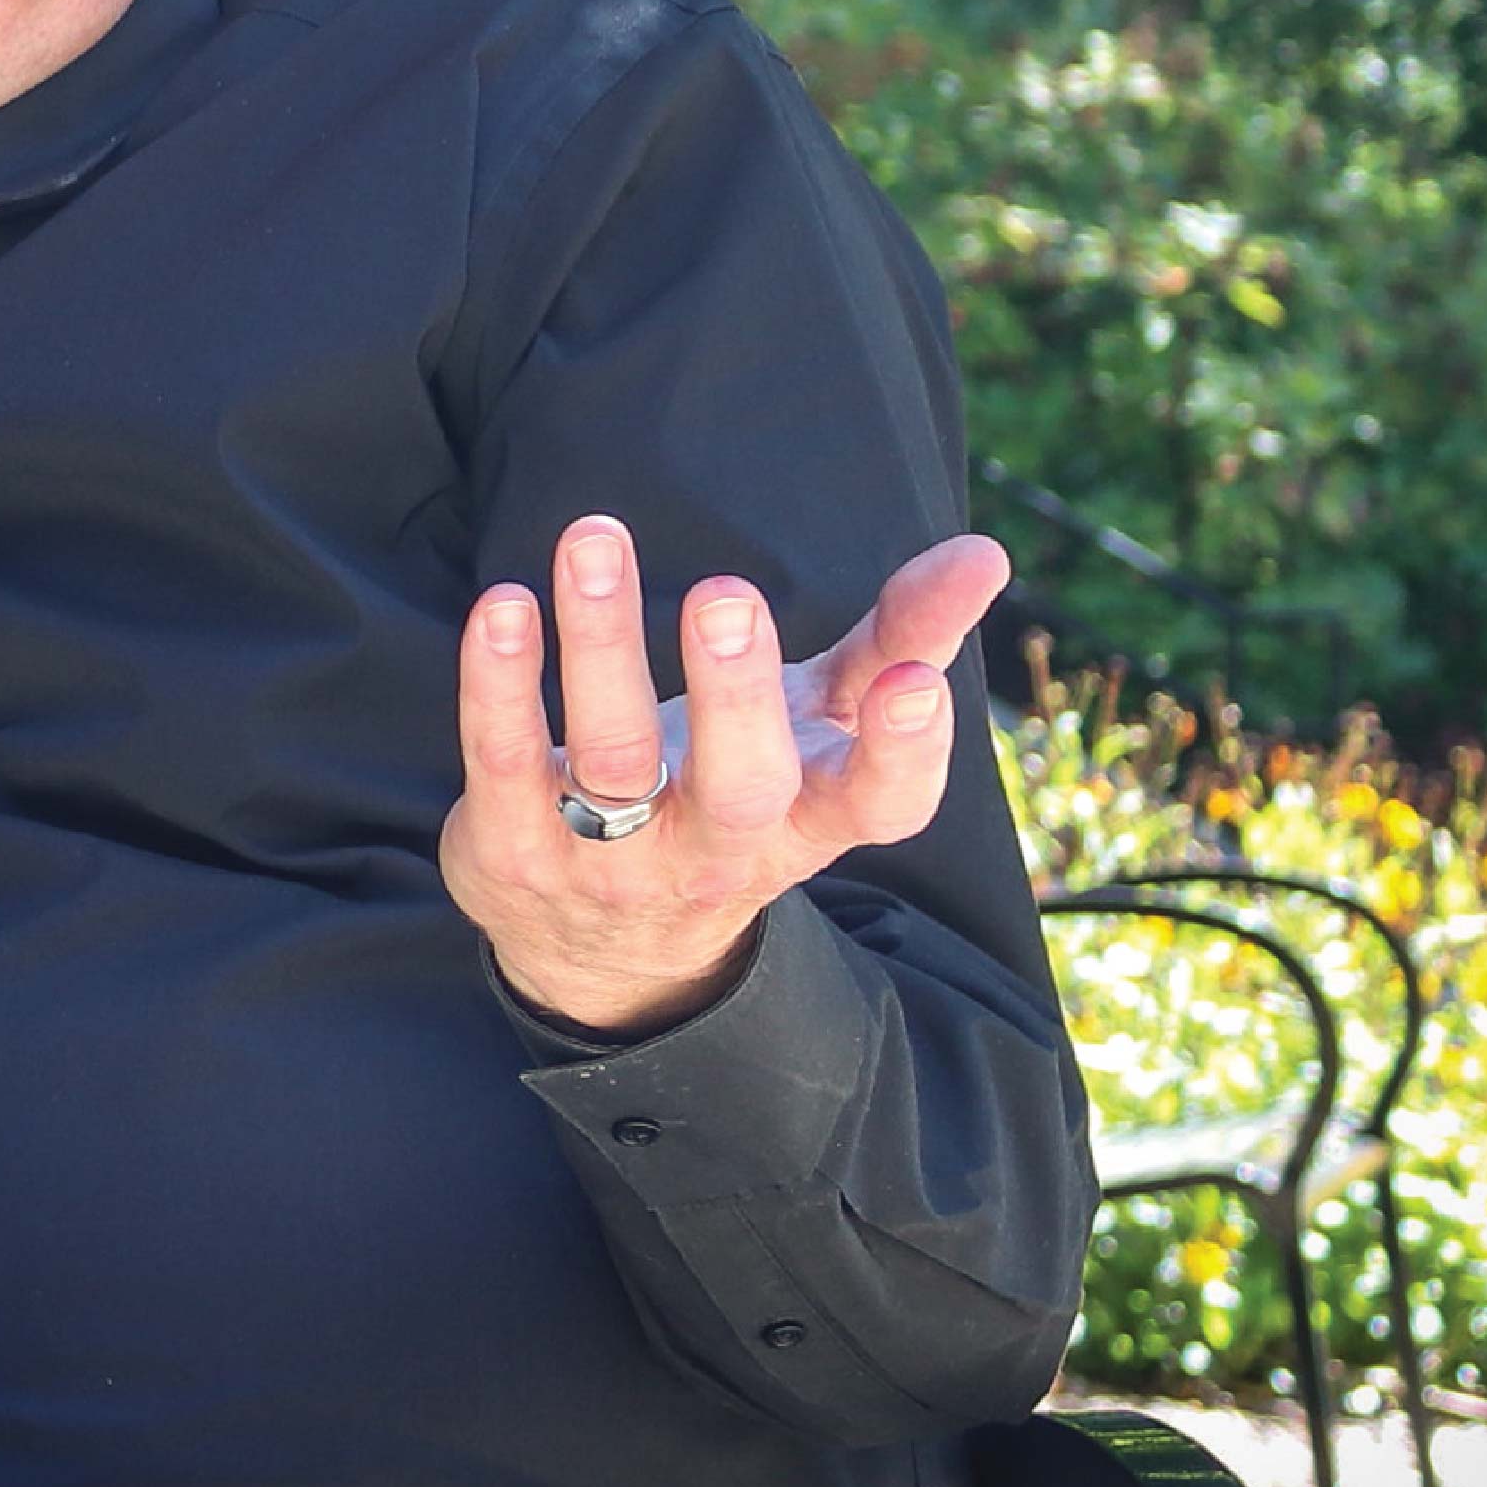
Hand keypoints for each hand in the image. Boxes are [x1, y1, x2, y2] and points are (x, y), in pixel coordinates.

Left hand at [440, 515, 1012, 1041]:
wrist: (605, 948)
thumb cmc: (736, 796)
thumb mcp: (821, 732)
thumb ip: (899, 641)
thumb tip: (987, 553)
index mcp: (809, 818)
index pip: (879, 807)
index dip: (905, 755)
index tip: (916, 682)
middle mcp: (717, 849)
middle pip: (739, 787)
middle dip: (734, 692)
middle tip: (727, 590)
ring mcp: (613, 860)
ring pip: (612, 758)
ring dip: (601, 643)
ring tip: (595, 539)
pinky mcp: (516, 848)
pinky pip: (505, 761)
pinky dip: (499, 683)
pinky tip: (505, 604)